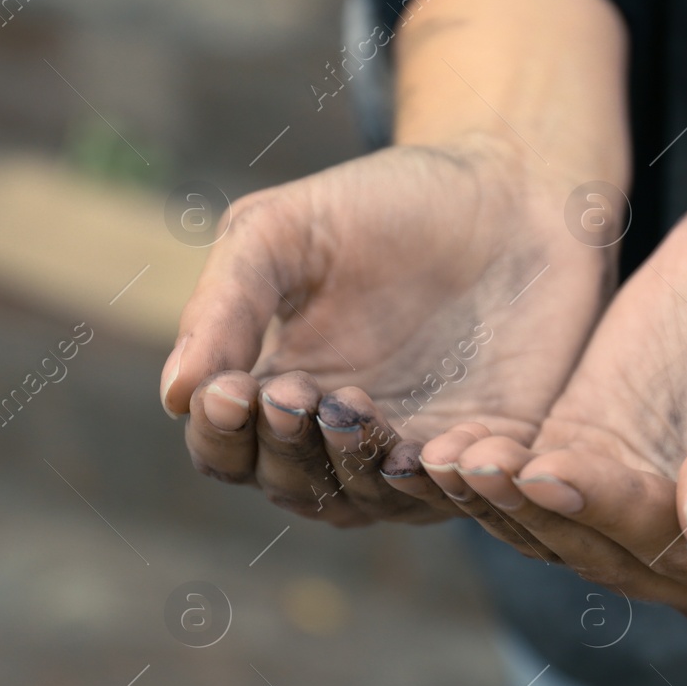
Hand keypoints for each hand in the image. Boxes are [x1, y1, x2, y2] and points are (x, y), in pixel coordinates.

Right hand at [160, 133, 613, 526]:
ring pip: (365, 500)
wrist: (511, 185)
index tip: (232, 388)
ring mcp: (413, 448)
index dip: (222, 432)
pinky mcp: (488, 449)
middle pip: (290, 487)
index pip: (227, 449)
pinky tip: (436, 447)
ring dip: (352, 466)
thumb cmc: (385, 203)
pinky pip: (459, 493)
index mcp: (278, 388)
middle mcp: (339, 436)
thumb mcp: (285, 231)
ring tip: (352, 406)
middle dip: (286, 448)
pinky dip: (442, 481)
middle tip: (296, 393)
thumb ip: (227, 304)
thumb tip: (175, 395)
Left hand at [393, 197, 686, 616]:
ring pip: (557, 533)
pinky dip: (488, 477)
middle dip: (541, 515)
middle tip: (479, 466)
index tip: (558, 473)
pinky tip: (442, 447)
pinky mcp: (584, 467)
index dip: (622, 519)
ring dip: (500, 504)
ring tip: (449, 458)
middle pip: (611, 555)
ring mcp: (635, 516)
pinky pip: (529, 491)